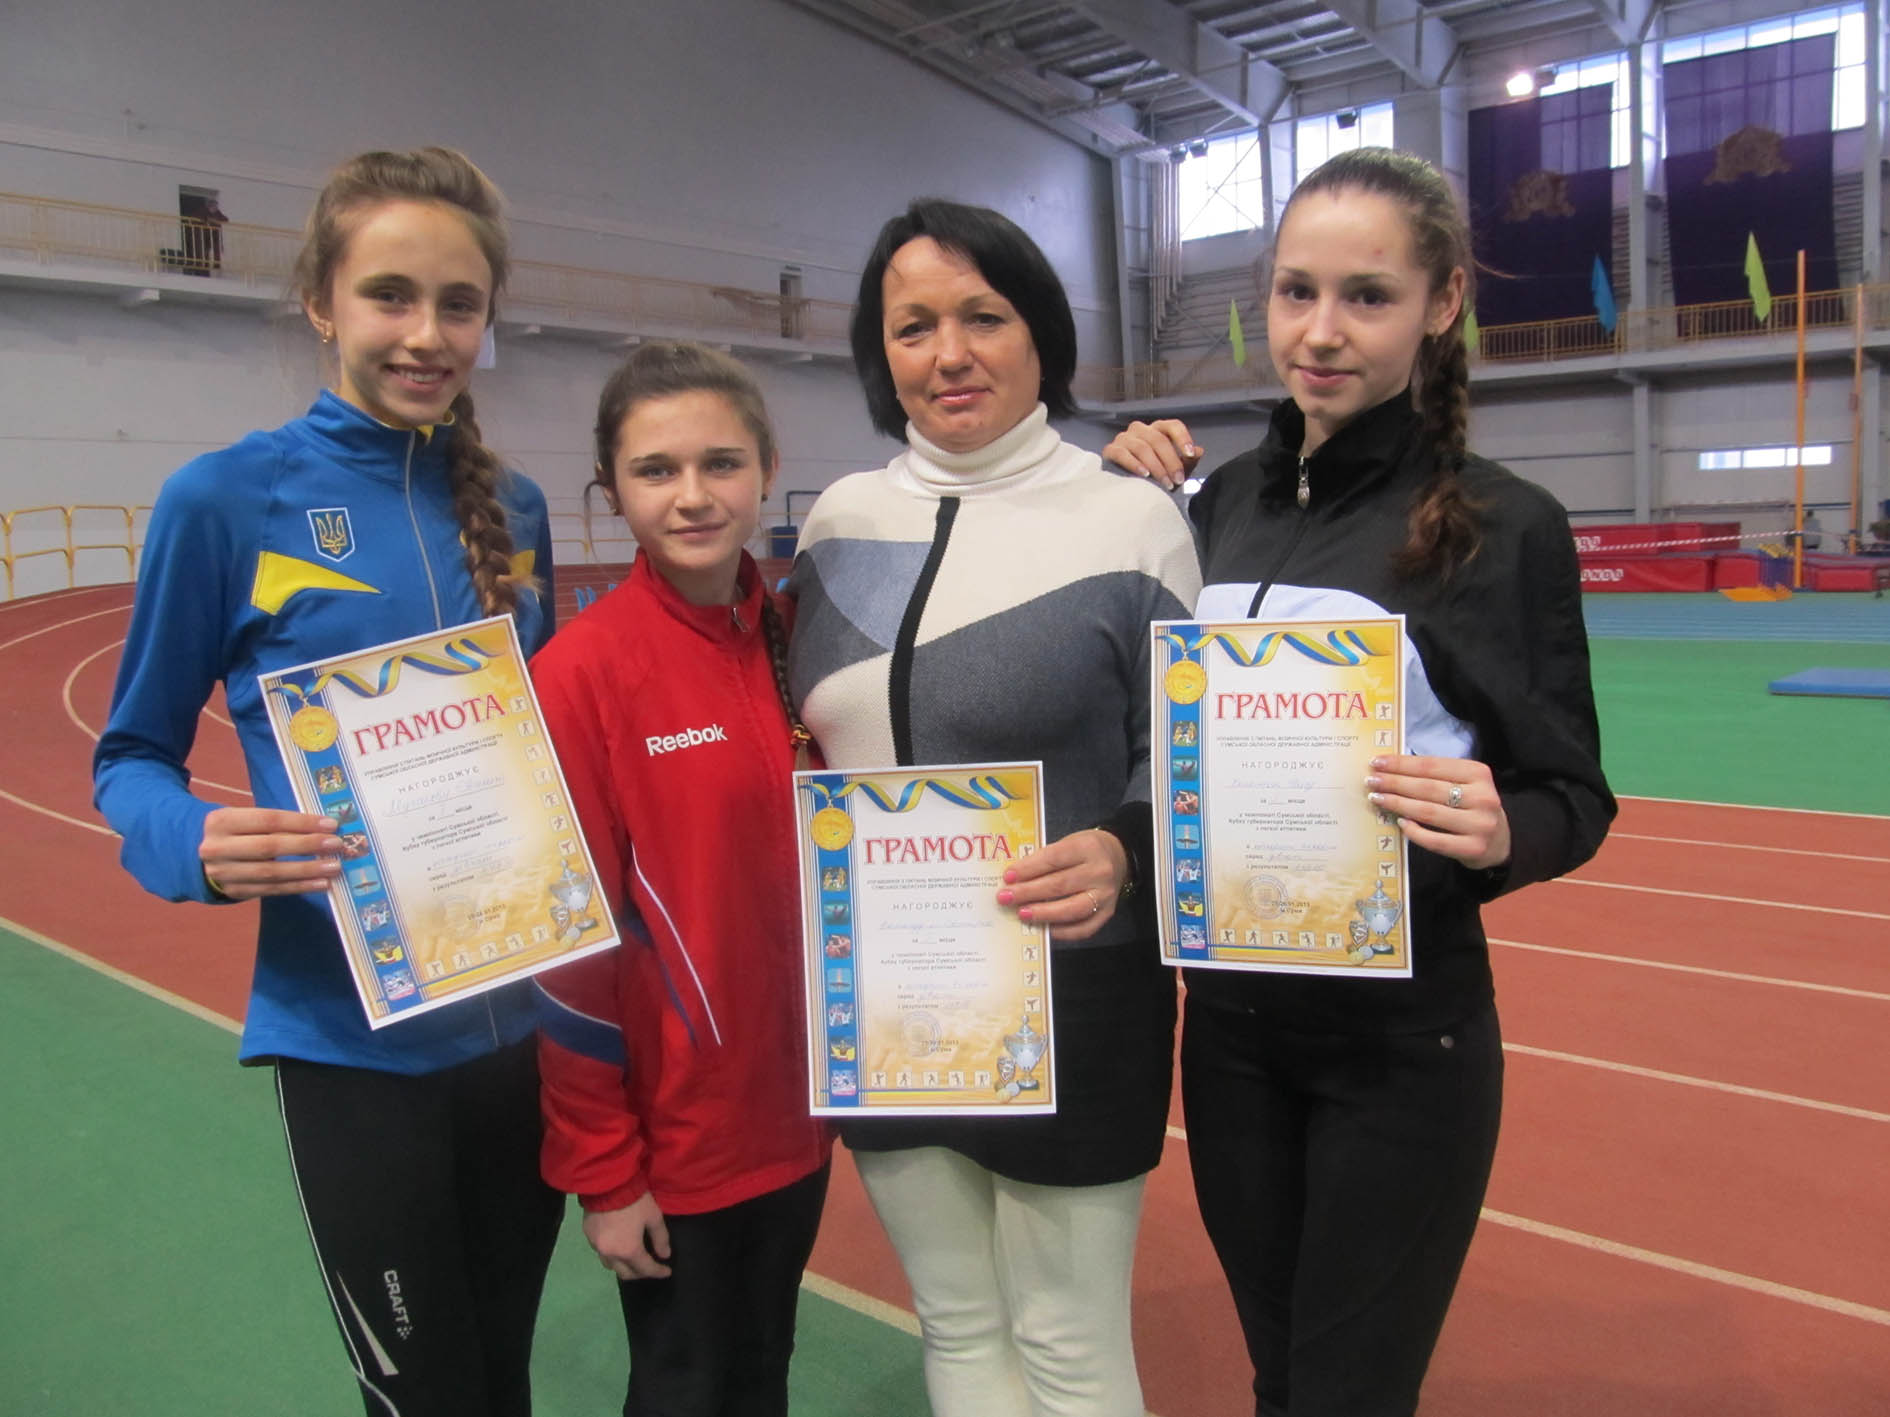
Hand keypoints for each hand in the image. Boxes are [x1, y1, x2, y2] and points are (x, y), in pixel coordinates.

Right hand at [199, 807, 342, 898]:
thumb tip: (323, 828)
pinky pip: (272, 889)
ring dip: (307, 871)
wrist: (197, 857)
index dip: (301, 823)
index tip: (331, 825)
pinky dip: (299, 887)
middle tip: (336, 845)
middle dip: (307, 846)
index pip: (269, 820)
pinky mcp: (234, 892)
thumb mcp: (244, 820)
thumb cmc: (235, 832)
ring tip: (334, 867)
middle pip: (270, 847)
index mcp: (222, 821)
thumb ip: (276, 823)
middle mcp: (218, 847)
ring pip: (271, 873)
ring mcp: (224, 873)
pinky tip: (321, 883)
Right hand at [584, 1192, 671, 1280]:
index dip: (658, 1272)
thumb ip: (660, 1238)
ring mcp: (596, 1246)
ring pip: (611, 1266)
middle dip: (640, 1273)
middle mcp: (611, 1254)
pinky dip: (611, 1255)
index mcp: (629, 1250)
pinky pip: (601, 1253)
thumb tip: (664, 1255)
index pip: (646, 1269)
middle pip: (626, 1274)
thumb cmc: (635, 1200)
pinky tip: (617, 1246)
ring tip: (633, 1259)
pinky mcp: (588, 1236)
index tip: (667, 1272)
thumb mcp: (654, 1217)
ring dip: (624, 1267)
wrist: (607, 1183)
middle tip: (650, 1267)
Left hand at [997, 828, 1127, 941]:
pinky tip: (1044, 928)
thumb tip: (1015, 880)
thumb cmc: (1085, 850)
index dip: (1028, 869)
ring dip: (1043, 913)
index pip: (1053, 859)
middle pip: (1059, 885)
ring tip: (1022, 914)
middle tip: (1006, 898)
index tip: (1008, 877)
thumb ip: (1045, 859)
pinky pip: (1084, 928)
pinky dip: (1062, 931)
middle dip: (1028, 893)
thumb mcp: (1068, 843)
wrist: (1118, 856)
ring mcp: (1105, 894)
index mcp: (1087, 847)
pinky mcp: (1107, 913)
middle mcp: (1100, 871)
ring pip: (1071, 908)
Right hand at [1101, 419, 1202, 490]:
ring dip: (1156, 467)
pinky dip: (1135, 464)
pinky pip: (1123, 454)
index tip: (1190, 454)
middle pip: (1158, 439)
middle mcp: (1140, 429)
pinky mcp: (1110, 450)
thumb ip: (1187, 462)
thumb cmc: (1152, 477)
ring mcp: (1124, 438)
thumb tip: (1199, 451)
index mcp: (1157, 430)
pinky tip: (1144, 475)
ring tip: (1165, 484)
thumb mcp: (1173, 471)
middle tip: (1178, 480)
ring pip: (1142, 447)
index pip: (1172, 426)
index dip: (1182, 438)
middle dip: (1171, 461)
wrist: (1127, 492)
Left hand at [1365, 756, 1510, 870]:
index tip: (1377, 762)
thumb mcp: (1464, 784)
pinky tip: (1399, 822)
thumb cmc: (1472, 806)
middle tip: (1370, 780)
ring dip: (1398, 804)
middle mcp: (1483, 797)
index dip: (1402, 763)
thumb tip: (1391, 768)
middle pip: (1428, 788)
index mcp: (1478, 774)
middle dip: (1394, 782)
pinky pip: (1435, 841)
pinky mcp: (1473, 848)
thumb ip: (1436, 776)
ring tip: (1376, 798)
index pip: (1432, 765)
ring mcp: (1479, 825)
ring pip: (1429, 812)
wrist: (1500, 842)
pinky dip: (1415, 831)